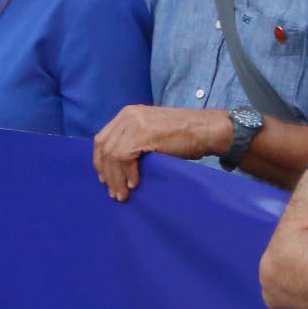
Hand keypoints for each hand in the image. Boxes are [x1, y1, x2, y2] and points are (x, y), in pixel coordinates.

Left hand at [91, 105, 232, 201]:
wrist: (206, 129)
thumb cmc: (184, 136)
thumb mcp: (152, 133)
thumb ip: (134, 141)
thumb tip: (118, 167)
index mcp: (128, 114)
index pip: (103, 139)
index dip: (101, 161)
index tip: (105, 179)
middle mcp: (128, 115)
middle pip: (103, 146)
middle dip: (106, 172)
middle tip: (112, 191)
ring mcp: (135, 122)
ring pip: (112, 154)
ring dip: (115, 178)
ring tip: (122, 194)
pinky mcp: (143, 133)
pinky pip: (124, 156)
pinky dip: (127, 173)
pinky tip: (134, 184)